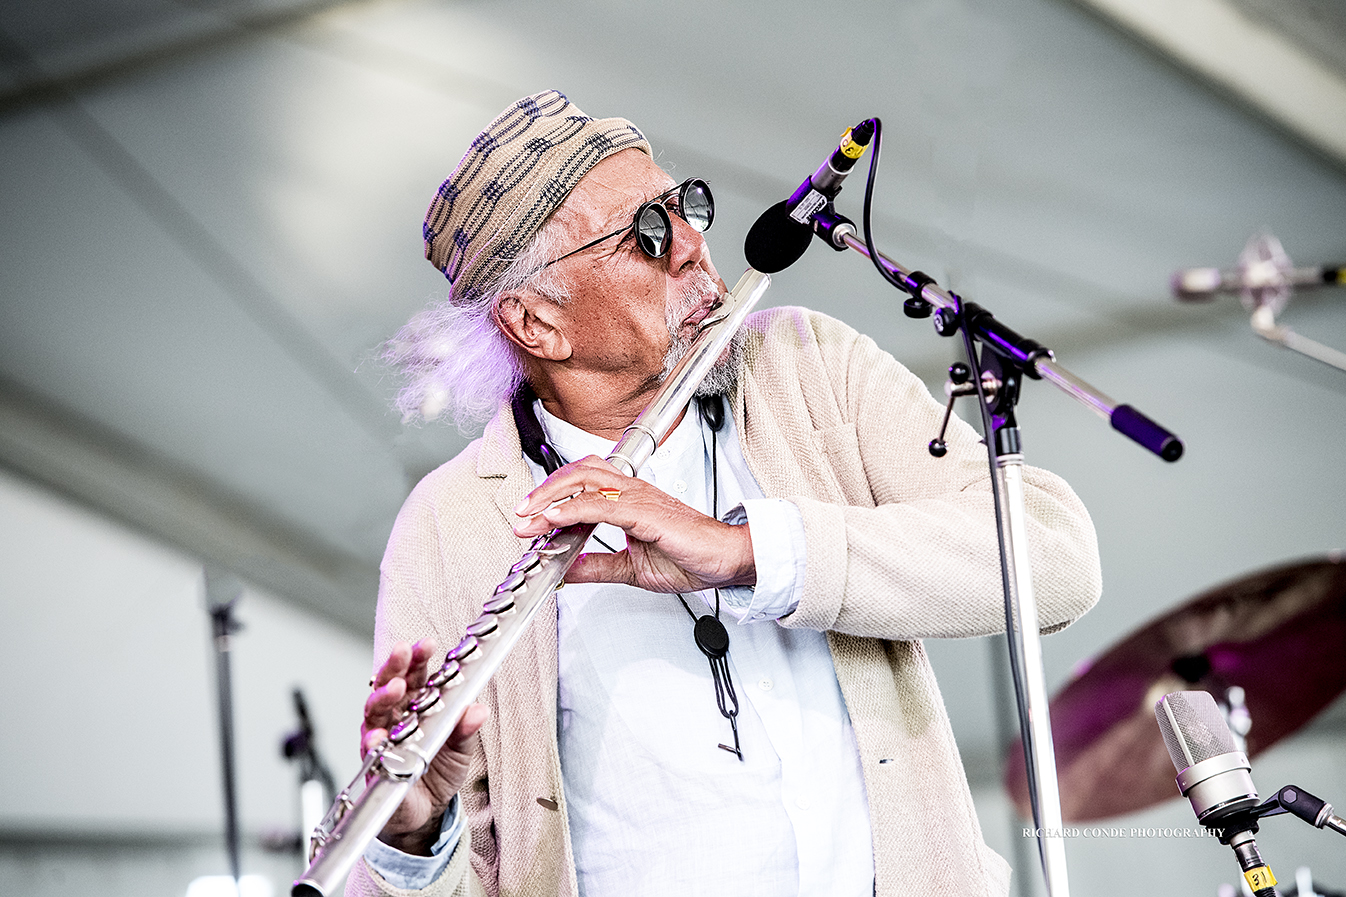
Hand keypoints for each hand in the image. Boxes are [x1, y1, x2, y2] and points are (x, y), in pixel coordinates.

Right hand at [362, 638, 488, 855]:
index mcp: (416, 706)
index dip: (419, 658)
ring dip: (384, 697)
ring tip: (396, 687)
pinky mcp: (373, 763)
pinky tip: (377, 737)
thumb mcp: (460, 750)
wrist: (425, 814)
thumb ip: (466, 729)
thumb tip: (479, 710)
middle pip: (390, 684)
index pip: (415, 675)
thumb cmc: (439, 773)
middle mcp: (394, 718)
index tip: (427, 644)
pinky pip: (370, 751)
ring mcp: (380, 738)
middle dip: (397, 666)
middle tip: (404, 651)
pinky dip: (373, 742)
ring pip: (375, 711)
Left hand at [511, 454, 755, 592]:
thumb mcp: (630, 568)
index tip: (527, 519)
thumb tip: (564, 570)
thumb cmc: (690, 557)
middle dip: (544, 491)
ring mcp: (639, 498)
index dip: (551, 496)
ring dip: (551, 497)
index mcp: (628, 500)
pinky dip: (574, 510)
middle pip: (579, 473)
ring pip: (586, 482)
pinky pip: (603, 506)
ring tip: (529, 517)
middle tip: (521, 515)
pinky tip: (555, 520)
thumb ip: (596, 566)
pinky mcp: (646, 513)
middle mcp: (632, 491)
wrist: (725, 561)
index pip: (582, 484)